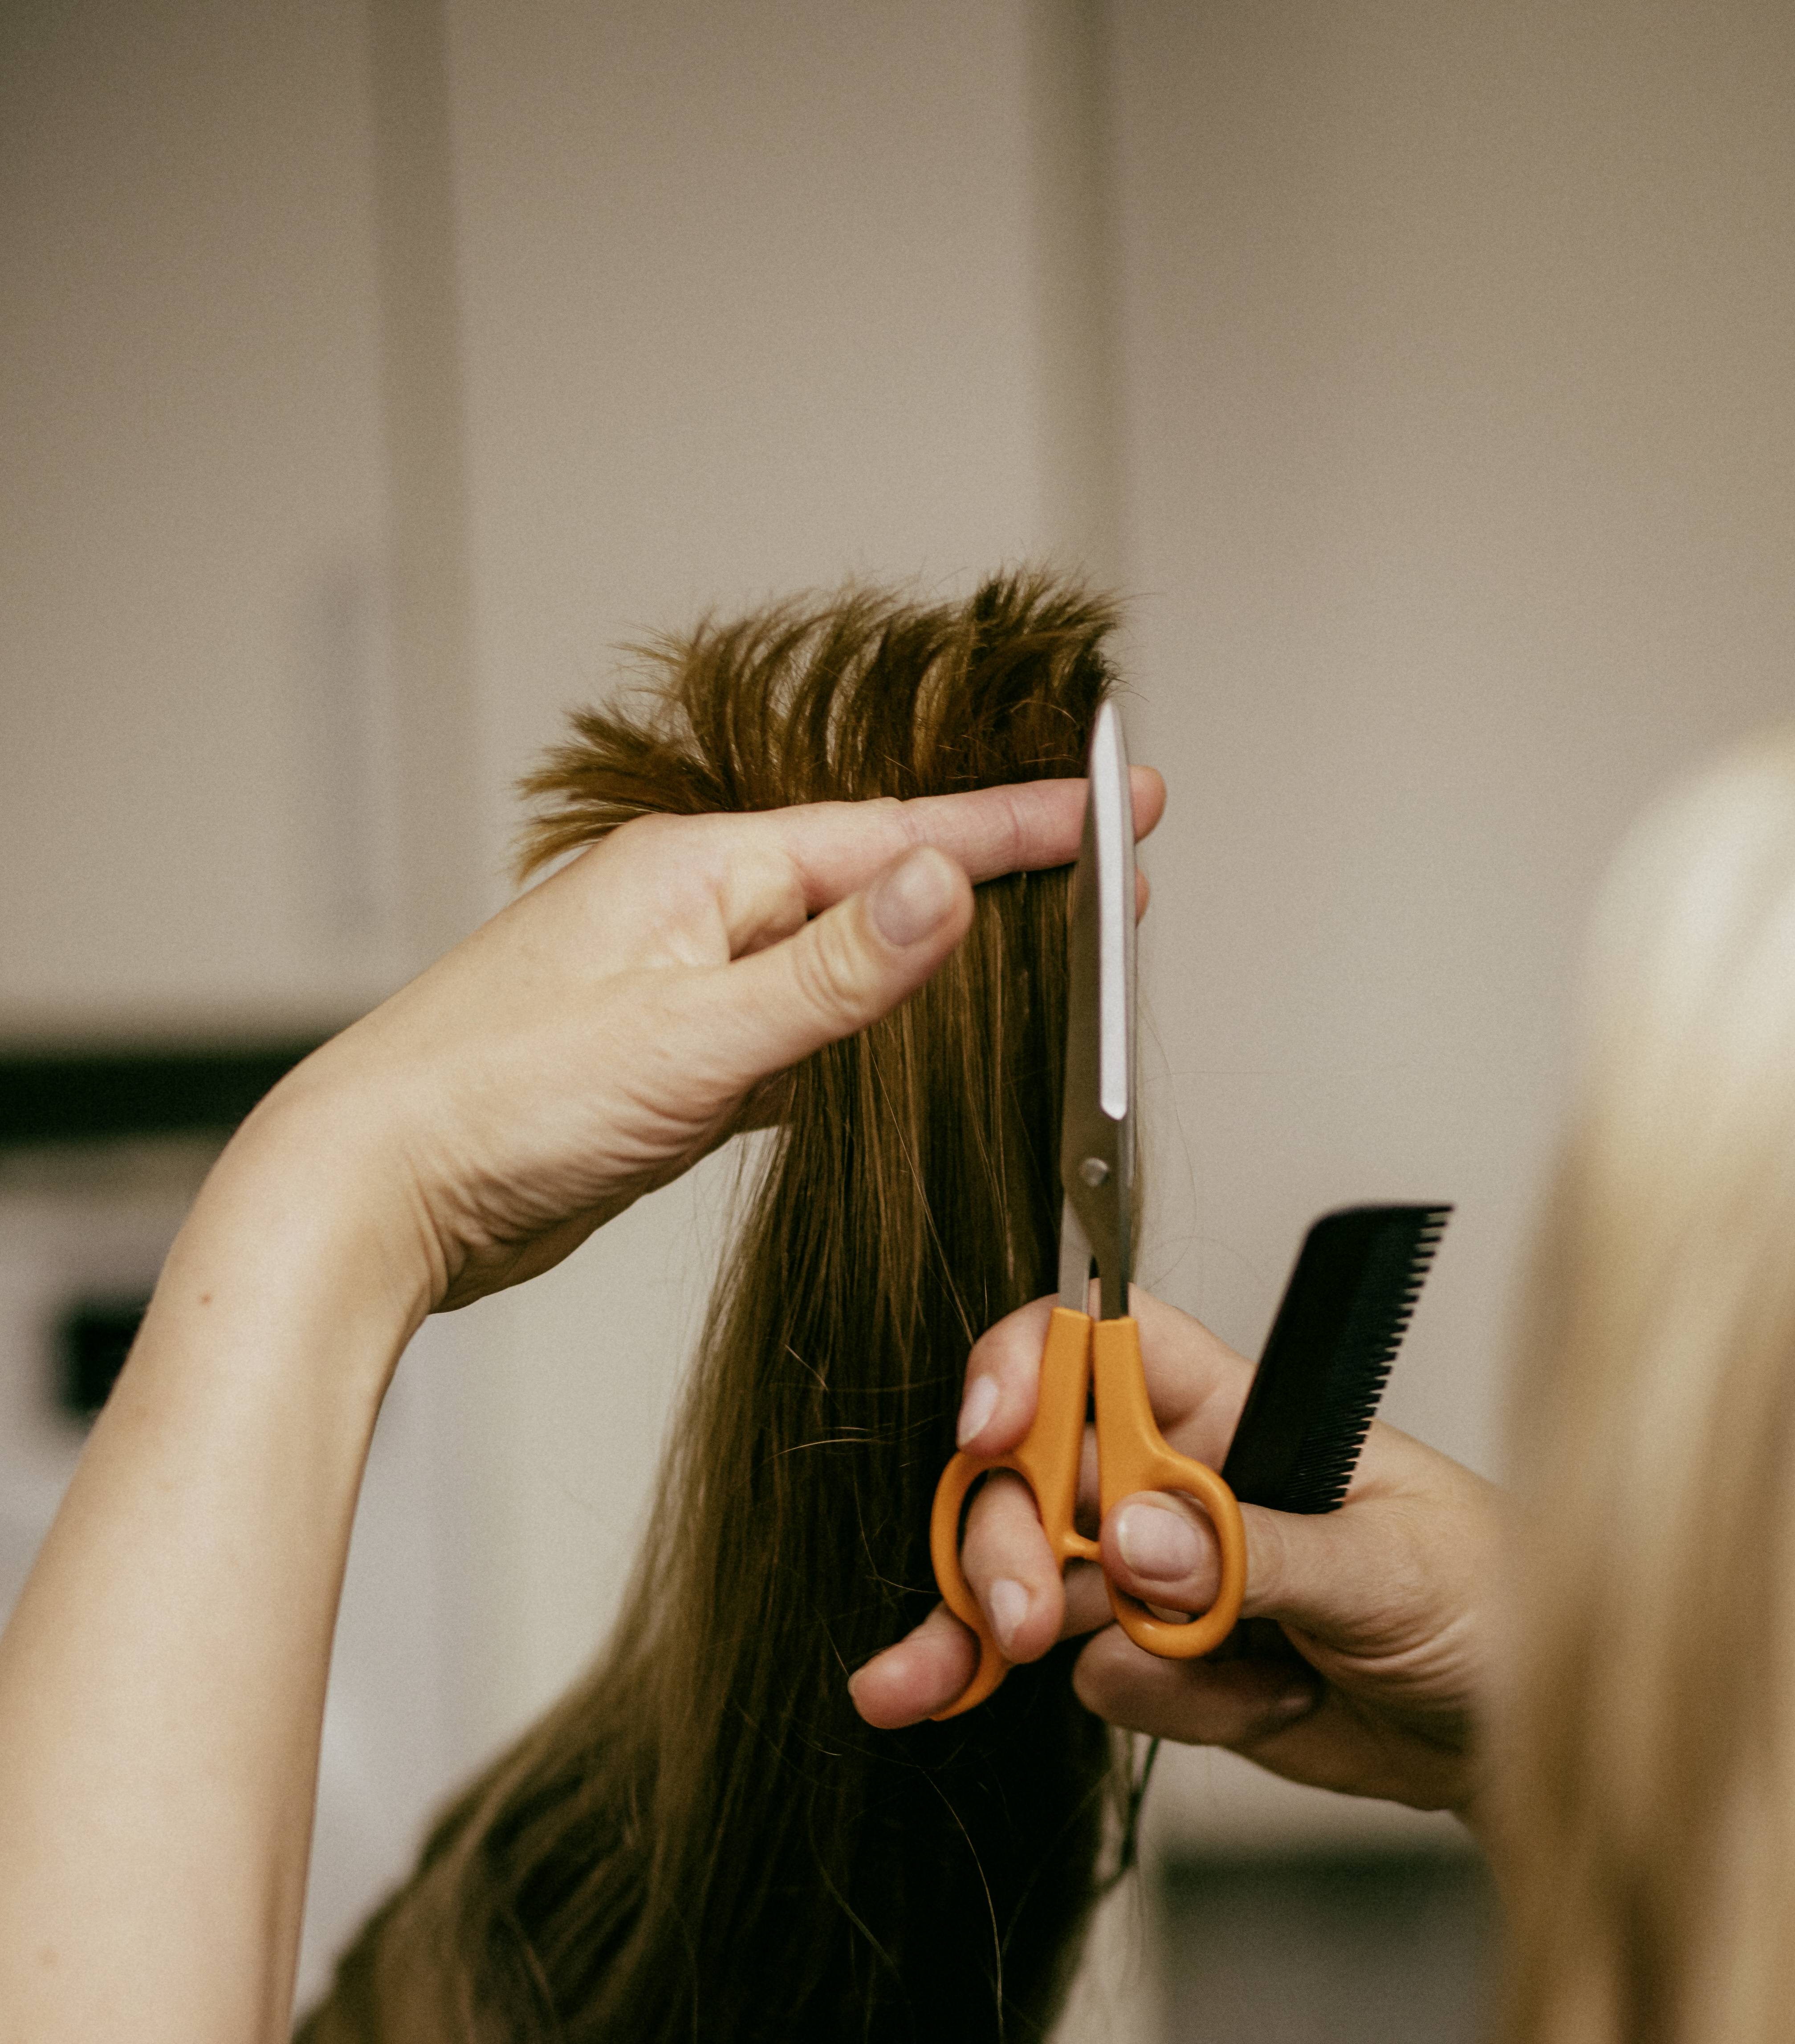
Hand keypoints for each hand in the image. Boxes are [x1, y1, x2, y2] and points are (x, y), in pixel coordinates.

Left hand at [234, 771, 1165, 1318]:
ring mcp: (682, 989)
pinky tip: (915, 1050)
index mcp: (697, 872)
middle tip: (1110, 868)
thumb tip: (947, 887)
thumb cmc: (499, 1103)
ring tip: (1042, 947)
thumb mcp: (695, 1035)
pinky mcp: (672, 1068)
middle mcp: (693, 914)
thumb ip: (835, 972)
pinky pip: (800, 1032)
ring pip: (844, 960)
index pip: (897, 837)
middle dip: (997, 876)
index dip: (1018, 827)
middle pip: (880, 883)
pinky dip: (869, 1035)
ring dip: (939, 957)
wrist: (379, 1190)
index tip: (1119, 806)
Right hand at [849, 1290, 1496, 1812]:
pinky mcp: (1176, 1666)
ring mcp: (1171, 1580)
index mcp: (1241, 1417)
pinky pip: (1107, 1679)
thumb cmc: (1493, 1604)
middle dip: (1008, 1546)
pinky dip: (1163, 1708)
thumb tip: (1135, 1542)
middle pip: (1041, 1479)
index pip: (1105, 1348)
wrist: (1516, 1729)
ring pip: (1046, 1588)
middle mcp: (1187, 1487)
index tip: (989, 1430)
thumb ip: (1259, 1555)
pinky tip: (1261, 1710)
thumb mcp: (1393, 1569)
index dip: (1029, 1368)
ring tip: (1035, 1686)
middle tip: (1021, 1622)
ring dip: (1019, 1644)